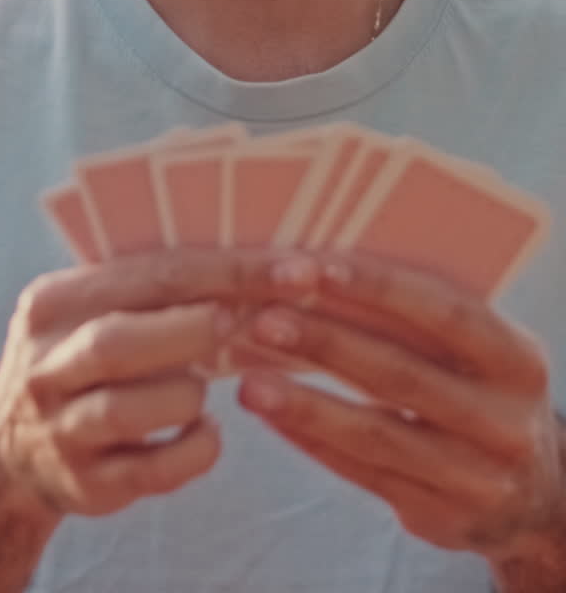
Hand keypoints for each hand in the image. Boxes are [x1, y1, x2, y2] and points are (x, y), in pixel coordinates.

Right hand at [0, 248, 317, 520]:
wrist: (10, 446)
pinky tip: (204, 432)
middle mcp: (46, 365)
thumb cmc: (84, 357)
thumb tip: (266, 262)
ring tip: (201, 386)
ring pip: (133, 410)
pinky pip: (155, 470)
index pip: (150, 275)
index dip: (229, 271)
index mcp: (54, 302)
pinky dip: (195, 449)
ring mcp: (61, 428)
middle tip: (248, 324)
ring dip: (189, 395)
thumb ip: (154, 286)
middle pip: (119, 342)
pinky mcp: (85, 485)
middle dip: (197, 331)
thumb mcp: (93, 308)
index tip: (295, 271)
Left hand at [237, 252, 565, 567]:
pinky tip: (273, 415)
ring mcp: (477, 477)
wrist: (535, 493)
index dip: (376, 287)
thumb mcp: (481, 351)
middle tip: (262, 317)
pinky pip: (364, 474)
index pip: (445, 312)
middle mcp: (505, 421)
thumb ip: (423, 314)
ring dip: (304, 403)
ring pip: (376, 434)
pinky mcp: (441, 518)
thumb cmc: (482, 390)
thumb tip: (323, 265)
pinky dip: (312, 441)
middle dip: (325, 342)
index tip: (312, 265)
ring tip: (249, 381)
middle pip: (401, 374)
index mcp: (518, 359)